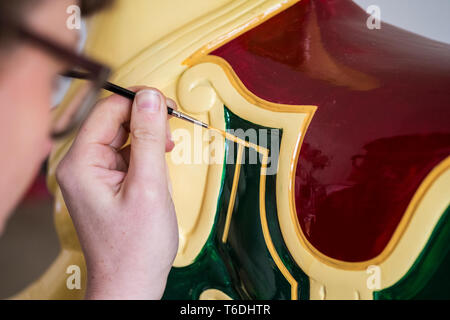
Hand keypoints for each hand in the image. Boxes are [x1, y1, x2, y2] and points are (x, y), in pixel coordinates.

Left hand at [56, 88, 178, 298]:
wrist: (131, 283)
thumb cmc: (135, 247)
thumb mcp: (149, 186)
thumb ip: (149, 137)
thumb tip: (151, 98)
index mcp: (82, 163)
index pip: (107, 111)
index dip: (139, 102)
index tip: (166, 105)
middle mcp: (81, 166)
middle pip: (114, 121)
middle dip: (146, 122)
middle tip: (171, 130)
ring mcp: (93, 175)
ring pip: (122, 137)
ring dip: (148, 139)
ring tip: (166, 151)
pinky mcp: (106, 184)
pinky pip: (126, 155)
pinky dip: (146, 155)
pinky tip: (158, 166)